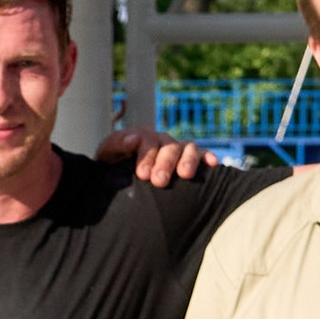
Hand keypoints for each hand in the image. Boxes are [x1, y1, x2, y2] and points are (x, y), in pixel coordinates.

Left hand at [96, 127, 224, 183]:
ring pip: (188, 148)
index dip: (147, 155)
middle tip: (159, 181)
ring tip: (185, 175)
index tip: (143, 175)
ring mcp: (177, 150)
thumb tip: (133, 139)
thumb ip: (115, 145)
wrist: (119, 178)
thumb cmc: (113, 166)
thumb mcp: (107, 155)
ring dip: (188, 160)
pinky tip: (213, 164)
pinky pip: (202, 155)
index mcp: (141, 137)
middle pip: (168, 146)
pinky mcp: (189, 160)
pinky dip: (208, 157)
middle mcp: (161, 141)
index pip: (147, 139)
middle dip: (165, 163)